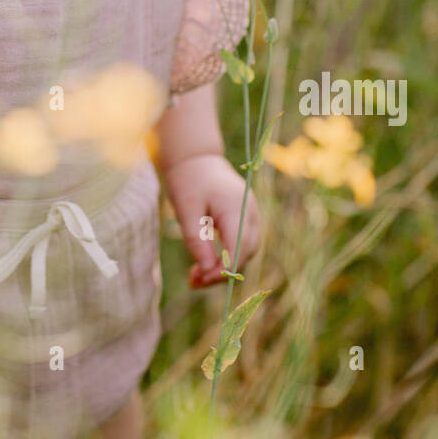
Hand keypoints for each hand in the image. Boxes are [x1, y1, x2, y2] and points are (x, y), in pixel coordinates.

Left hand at [162, 154, 261, 288]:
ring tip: (197, 275)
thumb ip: (196, 241)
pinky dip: (227, 255)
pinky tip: (206, 262)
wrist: (195, 157)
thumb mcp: (185, 210)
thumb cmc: (187, 179)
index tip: (199, 281)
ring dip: (225, 266)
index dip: (222, 271)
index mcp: (236, 207)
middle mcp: (250, 211)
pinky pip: (243, 242)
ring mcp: (252, 212)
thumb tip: (207, 271)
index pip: (238, 249)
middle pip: (246, 253)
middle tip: (193, 281)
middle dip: (222, 272)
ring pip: (246, 250)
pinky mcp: (247, 216)